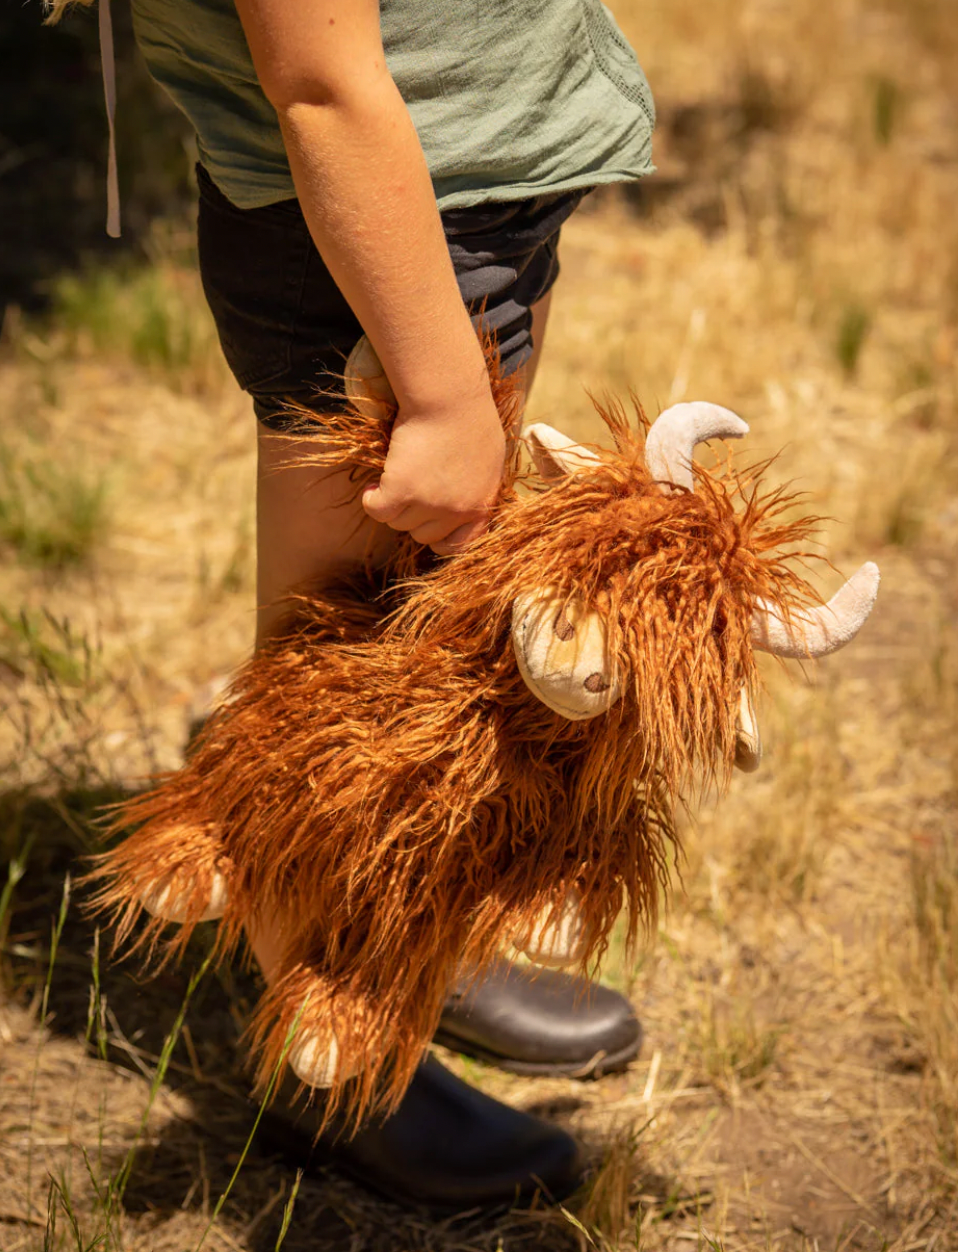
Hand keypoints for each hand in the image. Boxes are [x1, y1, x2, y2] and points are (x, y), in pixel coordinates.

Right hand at [362, 384, 505, 555]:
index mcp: (482, 505)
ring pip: (399, 523)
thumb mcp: (489, 461)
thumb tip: (464, 502)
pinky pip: (378, 511)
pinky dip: (371, 500)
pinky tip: (373, 486)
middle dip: (414, 516)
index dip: (441, 536)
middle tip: (409, 490)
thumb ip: (478, 489)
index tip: (429, 522)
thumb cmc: (471, 418)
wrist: (449, 396)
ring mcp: (430, 503)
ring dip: (393, 505)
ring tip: (394, 478)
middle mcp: (457, 511)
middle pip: (424, 535)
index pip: (461, 546)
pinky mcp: (402, 490)